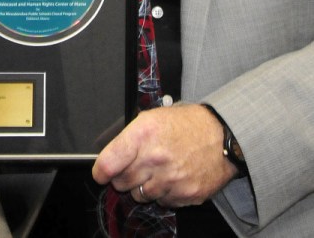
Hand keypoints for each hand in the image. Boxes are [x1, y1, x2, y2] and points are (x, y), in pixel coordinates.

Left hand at [92, 103, 237, 206]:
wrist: (221, 136)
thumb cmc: (184, 124)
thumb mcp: (151, 118)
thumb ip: (128, 138)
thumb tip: (110, 157)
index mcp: (143, 134)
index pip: (109, 163)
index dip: (100, 171)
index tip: (100, 174)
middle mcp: (155, 158)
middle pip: (122, 182)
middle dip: (122, 177)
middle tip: (133, 168)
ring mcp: (172, 179)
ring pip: (140, 195)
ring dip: (142, 186)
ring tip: (155, 171)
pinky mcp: (186, 195)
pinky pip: (162, 202)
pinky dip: (163, 194)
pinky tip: (171, 178)